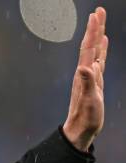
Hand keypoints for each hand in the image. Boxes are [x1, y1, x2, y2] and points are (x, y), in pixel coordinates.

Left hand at [63, 7, 107, 151]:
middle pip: (91, 45)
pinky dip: (101, 50)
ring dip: (98, 36)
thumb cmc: (85, 117)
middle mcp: (86, 72)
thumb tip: (84, 67)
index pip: (89, 48)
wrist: (81, 129)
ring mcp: (90, 76)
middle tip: (99, 11)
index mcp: (85, 74)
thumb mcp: (88, 100)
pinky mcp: (94, 82)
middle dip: (95, 27)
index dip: (93, 31)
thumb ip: (87, 83)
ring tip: (99, 22)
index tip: (95, 15)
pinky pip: (98, 61)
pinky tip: (102, 45)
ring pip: (95, 51)